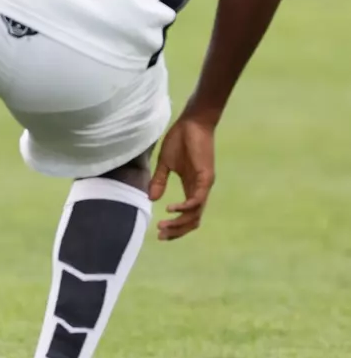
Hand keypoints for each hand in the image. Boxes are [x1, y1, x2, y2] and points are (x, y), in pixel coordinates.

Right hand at [149, 114, 216, 239]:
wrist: (193, 122)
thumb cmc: (180, 139)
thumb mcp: (165, 164)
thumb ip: (159, 181)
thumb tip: (151, 199)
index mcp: (192, 187)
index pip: (188, 215)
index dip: (176, 227)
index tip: (159, 232)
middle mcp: (200, 190)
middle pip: (193, 220)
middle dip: (177, 231)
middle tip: (160, 235)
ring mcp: (204, 185)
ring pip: (195, 214)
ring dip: (179, 223)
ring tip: (162, 226)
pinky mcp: (205, 178)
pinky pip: (197, 200)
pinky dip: (184, 208)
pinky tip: (171, 209)